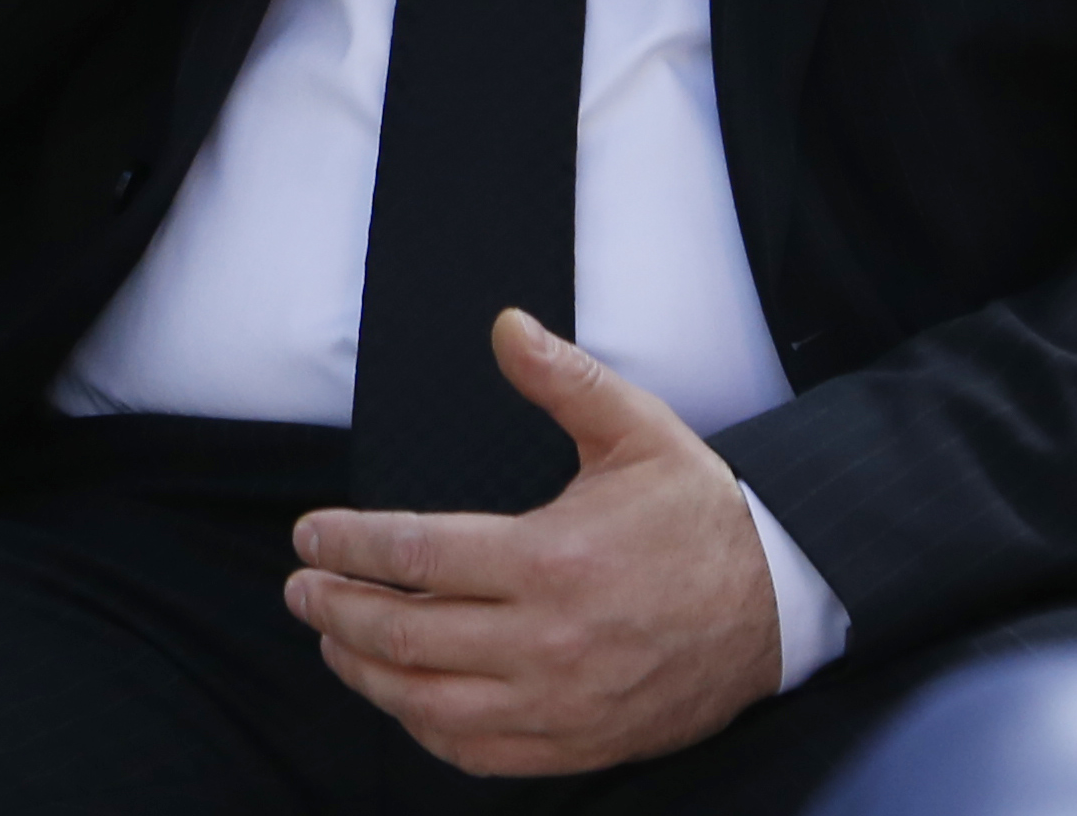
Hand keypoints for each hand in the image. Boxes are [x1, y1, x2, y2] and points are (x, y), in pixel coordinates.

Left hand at [284, 314, 786, 777]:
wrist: (775, 604)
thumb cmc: (698, 514)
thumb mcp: (637, 429)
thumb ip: (563, 378)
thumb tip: (504, 325)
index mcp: (554, 558)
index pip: (418, 557)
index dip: (350, 547)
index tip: (308, 537)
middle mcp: (548, 641)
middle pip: (406, 636)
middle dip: (337, 610)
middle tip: (301, 588)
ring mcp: (559, 704)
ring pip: (428, 701)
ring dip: (365, 671)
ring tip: (333, 638)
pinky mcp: (574, 742)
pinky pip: (475, 749)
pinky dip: (423, 726)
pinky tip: (399, 697)